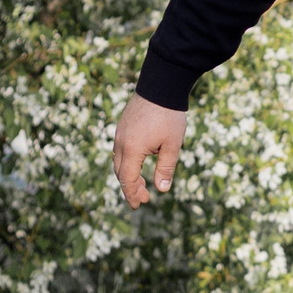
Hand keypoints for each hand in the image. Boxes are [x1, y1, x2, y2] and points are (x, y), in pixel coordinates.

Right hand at [113, 93, 186, 207]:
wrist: (161, 85)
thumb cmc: (169, 116)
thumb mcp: (172, 145)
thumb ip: (166, 168)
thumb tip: (162, 190)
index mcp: (131, 149)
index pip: (127, 179)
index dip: (132, 194)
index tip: (138, 206)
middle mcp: (121, 142)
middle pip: (120, 171)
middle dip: (131, 187)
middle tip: (144, 198)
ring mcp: (120, 132)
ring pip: (119, 160)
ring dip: (129, 174)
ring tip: (142, 183)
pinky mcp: (123, 125)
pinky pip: (121, 148)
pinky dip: (128, 161)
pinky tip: (139, 163)